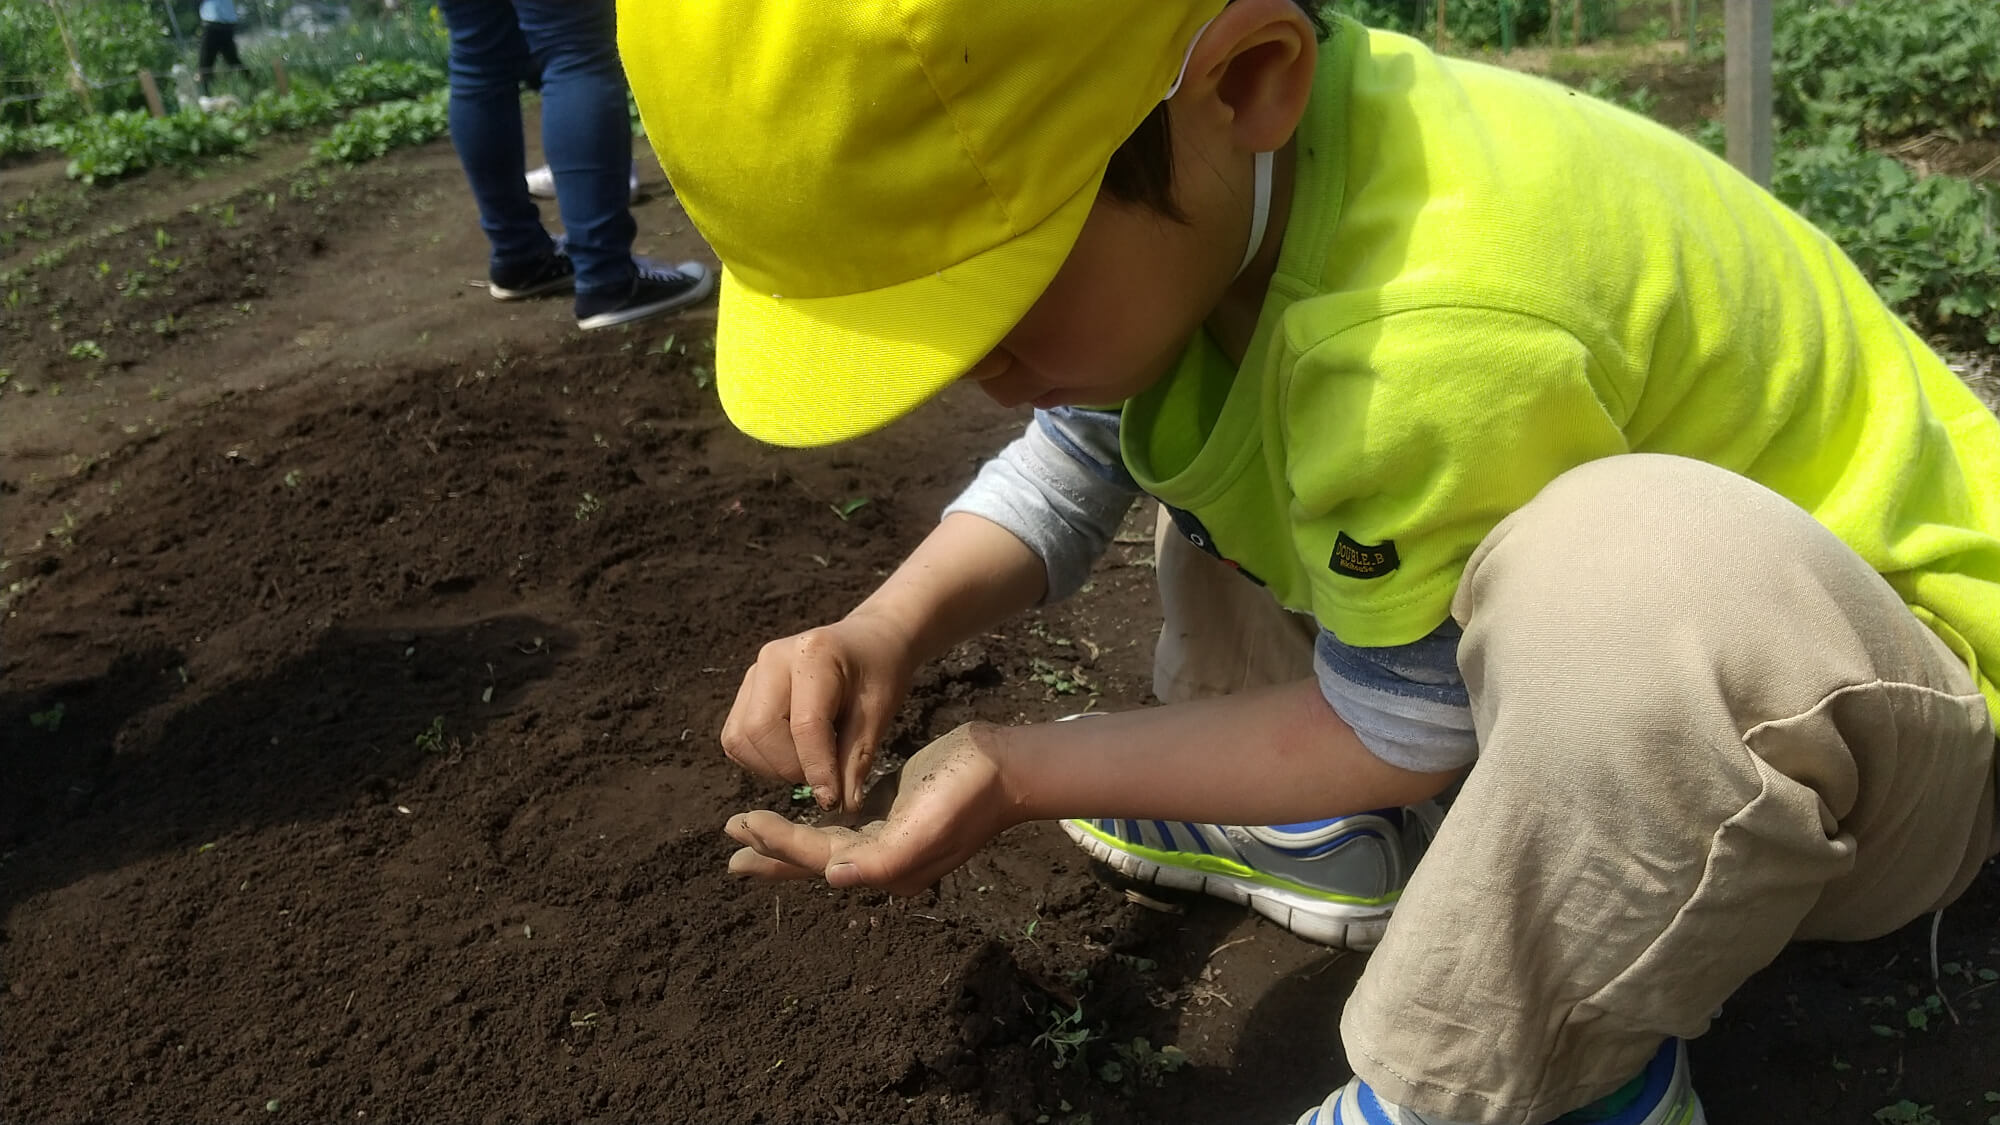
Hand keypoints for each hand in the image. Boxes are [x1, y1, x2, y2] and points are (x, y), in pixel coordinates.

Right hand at [721, 612, 916, 811]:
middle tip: (824, 775)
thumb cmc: (879, 673)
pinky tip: (793, 752)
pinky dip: (761, 758)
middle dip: (789, 767)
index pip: (805, 725)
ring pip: (741, 739)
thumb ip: (857, 758)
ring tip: (810, 762)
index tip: (833, 801)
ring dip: (772, 766)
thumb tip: (843, 806)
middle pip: (759, 732)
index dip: (817, 769)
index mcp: (814, 655)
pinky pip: (737, 738)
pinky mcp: (745, 690)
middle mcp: (773, 658)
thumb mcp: (880, 712)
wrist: (869, 642)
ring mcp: (754, 673)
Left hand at [724, 723, 1019, 895]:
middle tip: (730, 848)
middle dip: (772, 853)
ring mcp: (889, 836)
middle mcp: (884, 859)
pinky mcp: (894, 810)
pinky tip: (803, 817)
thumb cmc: (967, 794)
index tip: (742, 824)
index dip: (779, 843)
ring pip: (826, 842)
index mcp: (887, 867)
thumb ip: (881, 860)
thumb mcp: (926, 828)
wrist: (1008, 767)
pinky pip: (845, 822)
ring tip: (751, 833)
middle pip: (816, 858)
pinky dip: (817, 822)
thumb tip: (834, 877)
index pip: (820, 858)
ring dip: (788, 838)